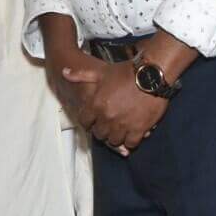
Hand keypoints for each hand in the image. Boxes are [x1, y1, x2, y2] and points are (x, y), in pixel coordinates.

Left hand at [52, 53, 172, 153]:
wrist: (151, 74)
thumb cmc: (126, 72)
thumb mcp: (100, 72)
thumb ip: (81, 75)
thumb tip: (64, 72)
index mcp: (96, 104)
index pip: (85, 122)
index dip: (89, 122)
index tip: (94, 121)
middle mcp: (107, 117)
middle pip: (99, 134)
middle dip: (102, 130)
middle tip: (109, 125)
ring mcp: (122, 125)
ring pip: (114, 141)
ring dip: (116, 137)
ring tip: (120, 131)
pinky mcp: (138, 129)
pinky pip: (131, 143)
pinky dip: (131, 141)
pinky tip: (132, 134)